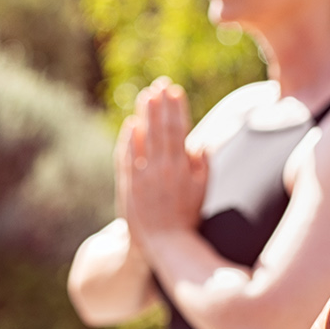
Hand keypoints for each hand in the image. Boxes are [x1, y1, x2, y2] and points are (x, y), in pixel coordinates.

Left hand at [116, 79, 207, 250]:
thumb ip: (202, 165)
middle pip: (160, 129)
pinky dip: (128, 140)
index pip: (179, 131)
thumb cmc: (186, 216)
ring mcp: (144, 176)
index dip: (177, 109)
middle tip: (160, 85)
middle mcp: (163, 169)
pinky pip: (127, 156)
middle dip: (160, 105)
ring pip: (143, 139)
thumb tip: (201, 142)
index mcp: (183, 169)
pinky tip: (131, 124)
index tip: (176, 90)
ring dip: (145, 115)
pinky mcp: (129, 184)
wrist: (163, 243)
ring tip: (146, 96)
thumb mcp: (202, 191)